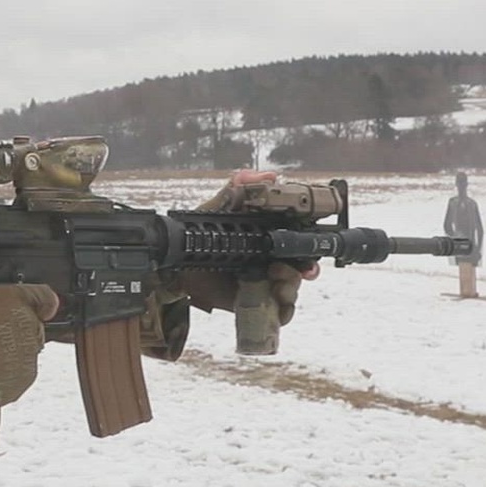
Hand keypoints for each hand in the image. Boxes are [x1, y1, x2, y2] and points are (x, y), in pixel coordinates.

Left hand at [184, 169, 318, 324]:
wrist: (176, 269)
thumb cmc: (199, 235)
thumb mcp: (218, 209)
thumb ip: (239, 190)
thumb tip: (267, 175)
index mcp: (268, 234)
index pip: (300, 238)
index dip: (309, 245)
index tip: (308, 251)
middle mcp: (273, 258)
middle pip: (303, 266)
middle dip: (304, 271)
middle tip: (286, 270)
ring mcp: (266, 282)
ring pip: (294, 288)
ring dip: (291, 288)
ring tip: (276, 284)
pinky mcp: (257, 302)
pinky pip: (280, 311)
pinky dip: (283, 310)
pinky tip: (275, 303)